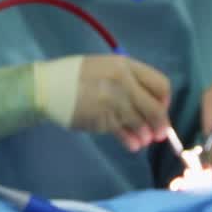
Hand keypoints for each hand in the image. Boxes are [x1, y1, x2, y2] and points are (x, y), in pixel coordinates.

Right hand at [36, 54, 171, 152]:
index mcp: (126, 65)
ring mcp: (114, 101)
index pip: (160, 84)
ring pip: (140, 122)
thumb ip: (129, 81)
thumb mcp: (106, 67)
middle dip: (160, 123)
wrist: (47, 86)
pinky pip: (123, 132)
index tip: (160, 108)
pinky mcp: (103, 119)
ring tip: (144, 140)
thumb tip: (150, 104)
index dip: (164, 100)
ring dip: (145, 135)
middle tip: (160, 134)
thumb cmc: (76, 76)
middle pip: (154, 107)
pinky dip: (131, 140)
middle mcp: (124, 82)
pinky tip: (133, 145)